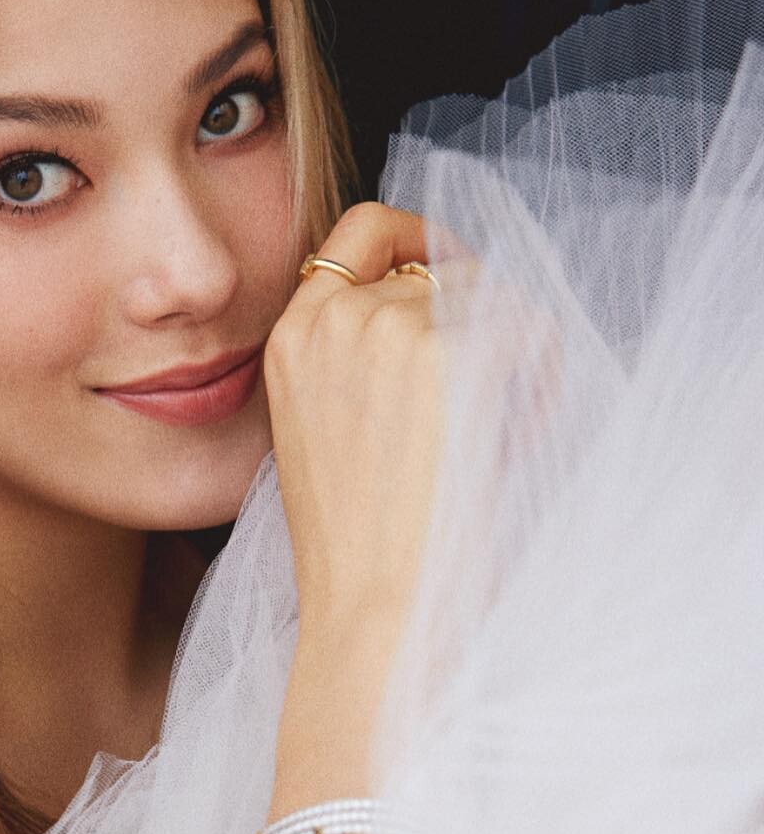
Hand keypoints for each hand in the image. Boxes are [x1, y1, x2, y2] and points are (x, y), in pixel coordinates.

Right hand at [264, 202, 557, 770]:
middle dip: (483, 317)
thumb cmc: (356, 541)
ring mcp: (386, 327)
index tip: (455, 267)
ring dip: (514, 350)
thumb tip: (438, 296)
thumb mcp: (321, 428)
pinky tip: (516, 433)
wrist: (372, 602)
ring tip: (502, 428)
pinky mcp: (447, 350)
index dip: (418, 238)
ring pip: (493, 295)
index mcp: (292, 337)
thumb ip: (354, 357)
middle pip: (442, 264)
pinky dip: (541, 376)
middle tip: (495, 391)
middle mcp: (332, 317)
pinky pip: (531, 328)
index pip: (360, 231)